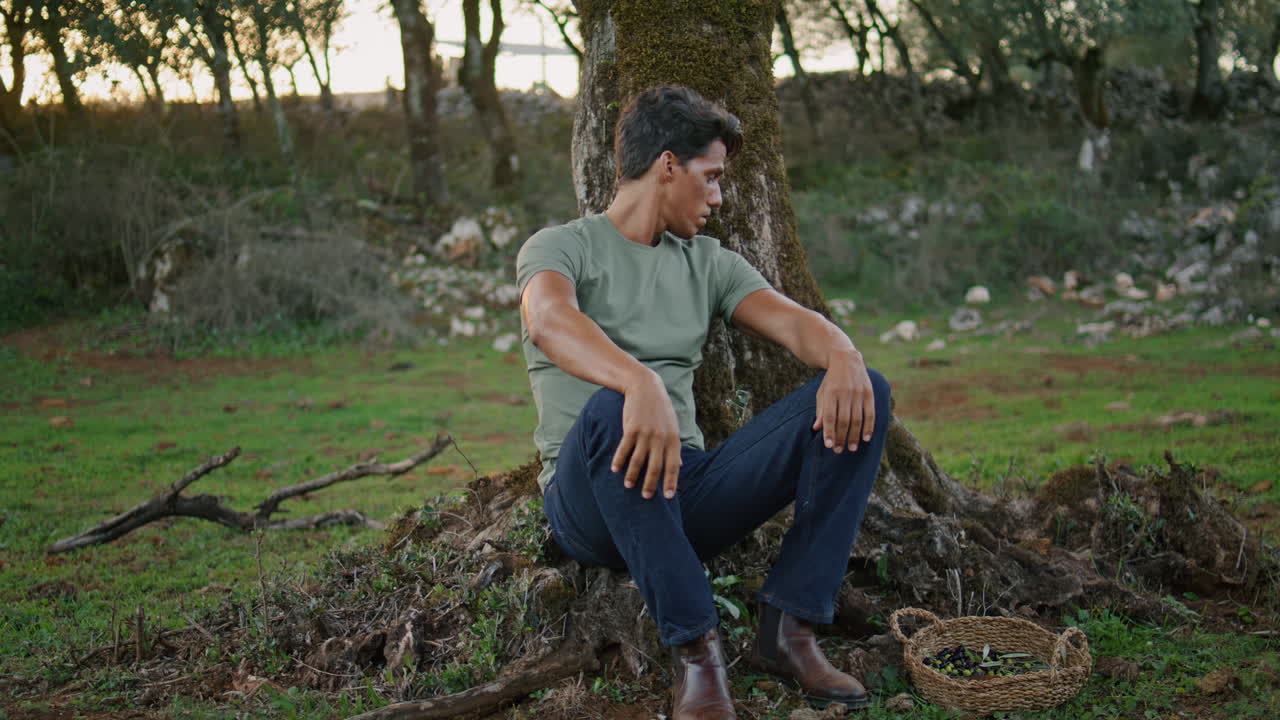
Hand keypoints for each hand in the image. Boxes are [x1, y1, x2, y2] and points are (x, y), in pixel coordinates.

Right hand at [611, 370, 681, 498]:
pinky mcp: (631, 428)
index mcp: (673, 438)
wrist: (645, 386)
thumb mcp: (672, 425)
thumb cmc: (660, 408)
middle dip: (650, 484)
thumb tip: (680, 465)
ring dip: (632, 476)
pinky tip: (615, 469)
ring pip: (638, 461)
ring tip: (628, 486)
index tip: (667, 497)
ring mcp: (646, 433)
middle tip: (645, 496)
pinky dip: (619, 461)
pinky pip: (624, 449)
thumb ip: (674, 446)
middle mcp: (661, 438)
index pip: (673, 465)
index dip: (670, 482)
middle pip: (655, 467)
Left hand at [812, 350, 875, 453]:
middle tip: (839, 450)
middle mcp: (845, 392)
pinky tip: (866, 438)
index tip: (828, 445)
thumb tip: (817, 428)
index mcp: (831, 392)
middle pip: (844, 420)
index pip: (830, 416)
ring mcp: (858, 392)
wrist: (846, 359)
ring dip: (854, 435)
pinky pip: (870, 413)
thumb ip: (821, 410)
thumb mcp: (822, 392)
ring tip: (852, 448)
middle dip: (841, 437)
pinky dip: (869, 427)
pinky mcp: (869, 393)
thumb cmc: (831, 381)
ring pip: (857, 419)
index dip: (829, 431)